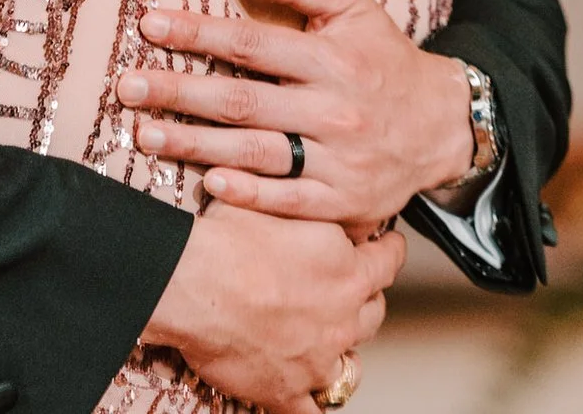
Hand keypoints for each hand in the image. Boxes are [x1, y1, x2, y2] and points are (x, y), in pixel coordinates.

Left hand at [121, 0, 476, 226]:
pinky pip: (289, 202)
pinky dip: (249, 195)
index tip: (149, 24)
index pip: (251, 42)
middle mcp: (333, 109)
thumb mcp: (353, 8)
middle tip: (127, 87)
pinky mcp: (342, 201)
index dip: (197, 32)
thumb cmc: (383, 59)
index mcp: (330, 58)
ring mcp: (338, 160)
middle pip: (242, 101)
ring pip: (256, 152)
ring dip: (195, 145)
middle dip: (179, 92)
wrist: (442, 126)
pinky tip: (209, 185)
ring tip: (146, 135)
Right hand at [145, 201, 403, 413]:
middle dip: (366, 300)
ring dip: (343, 351)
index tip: (389, 246)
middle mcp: (342, 315)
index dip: (389, 251)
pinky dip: (309, 403)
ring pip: (350, 363)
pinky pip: (310, 410)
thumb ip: (303, 204)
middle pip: (373, 312)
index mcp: (345, 267)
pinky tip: (305, 395)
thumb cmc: (227, 238)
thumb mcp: (275, 201)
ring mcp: (318, 357)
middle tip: (352, 290)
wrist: (192, 282)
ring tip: (330, 342)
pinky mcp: (287, 389)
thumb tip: (313, 191)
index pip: (388, 260)